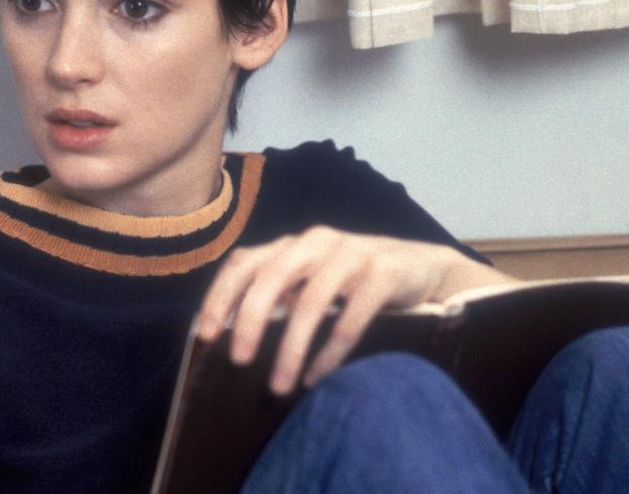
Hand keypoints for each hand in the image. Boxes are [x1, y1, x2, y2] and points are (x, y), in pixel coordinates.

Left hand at [195, 226, 499, 394]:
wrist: (424, 268)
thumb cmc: (355, 282)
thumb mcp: (312, 281)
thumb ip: (280, 295)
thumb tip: (233, 334)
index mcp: (292, 245)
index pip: (244, 263)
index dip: (220, 296)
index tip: (204, 335)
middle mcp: (316, 242)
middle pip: (271, 277)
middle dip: (249, 319)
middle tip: (237, 360)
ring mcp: (351, 254)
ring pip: (311, 302)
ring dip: (291, 348)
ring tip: (278, 386)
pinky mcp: (383, 273)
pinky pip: (351, 318)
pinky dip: (331, 352)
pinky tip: (317, 377)